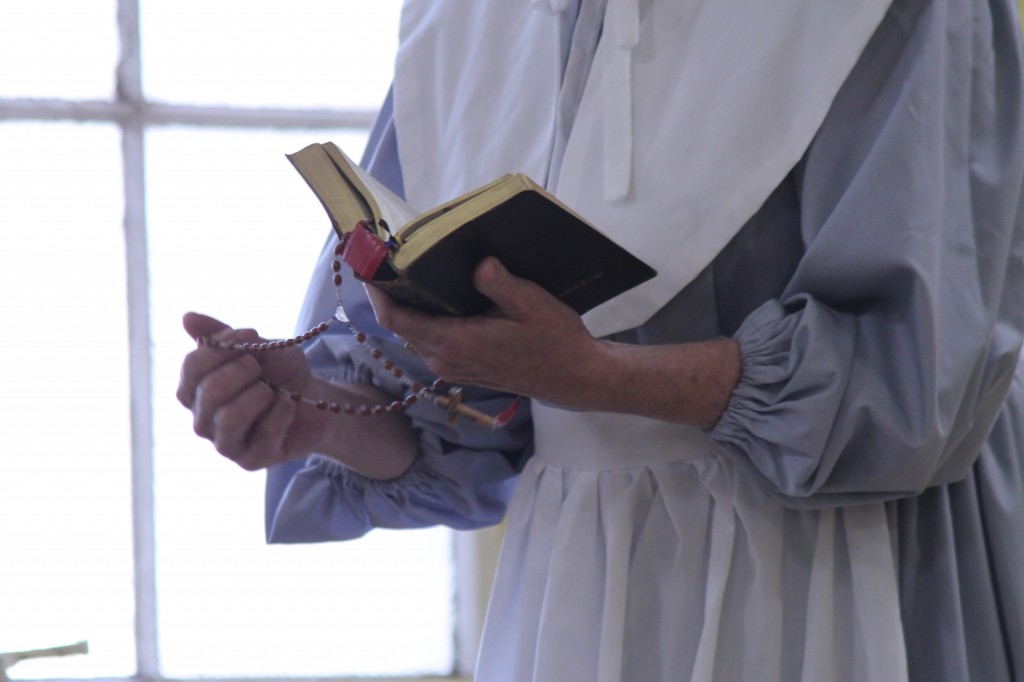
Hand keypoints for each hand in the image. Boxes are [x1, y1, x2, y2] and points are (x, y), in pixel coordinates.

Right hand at [176, 312, 328, 469]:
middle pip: (209, 392)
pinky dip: (282, 412)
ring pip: (228, 418)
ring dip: (258, 395)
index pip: (192, 367)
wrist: (319, 400)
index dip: (222, 347)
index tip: (249, 333)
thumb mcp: (260, 346)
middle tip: (260, 367)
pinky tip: (288, 406)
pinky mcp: (251, 461)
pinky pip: (263, 435)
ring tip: (272, 390)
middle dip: (242, 371)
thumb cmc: (282, 373)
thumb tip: (186, 318)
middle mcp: (203, 419)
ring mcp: (225, 443)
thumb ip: (224, 335)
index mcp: (196, 389)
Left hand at [367, 257, 605, 404]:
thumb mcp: (532, 305)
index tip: (368, 264)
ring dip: (409, 305)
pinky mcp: (461, 367)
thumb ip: (501, 284)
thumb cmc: (555, 341)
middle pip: (401, 324)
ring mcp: (452, 366)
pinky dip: (426, 318)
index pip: (396, 319)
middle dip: (391, 292)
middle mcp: (445, 359)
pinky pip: (431, 340)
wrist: (572, 376)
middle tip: (389, 256)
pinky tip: (439, 295)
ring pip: (415, 333)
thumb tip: (479, 264)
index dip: (376, 292)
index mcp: (455, 343)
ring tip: (411, 270)